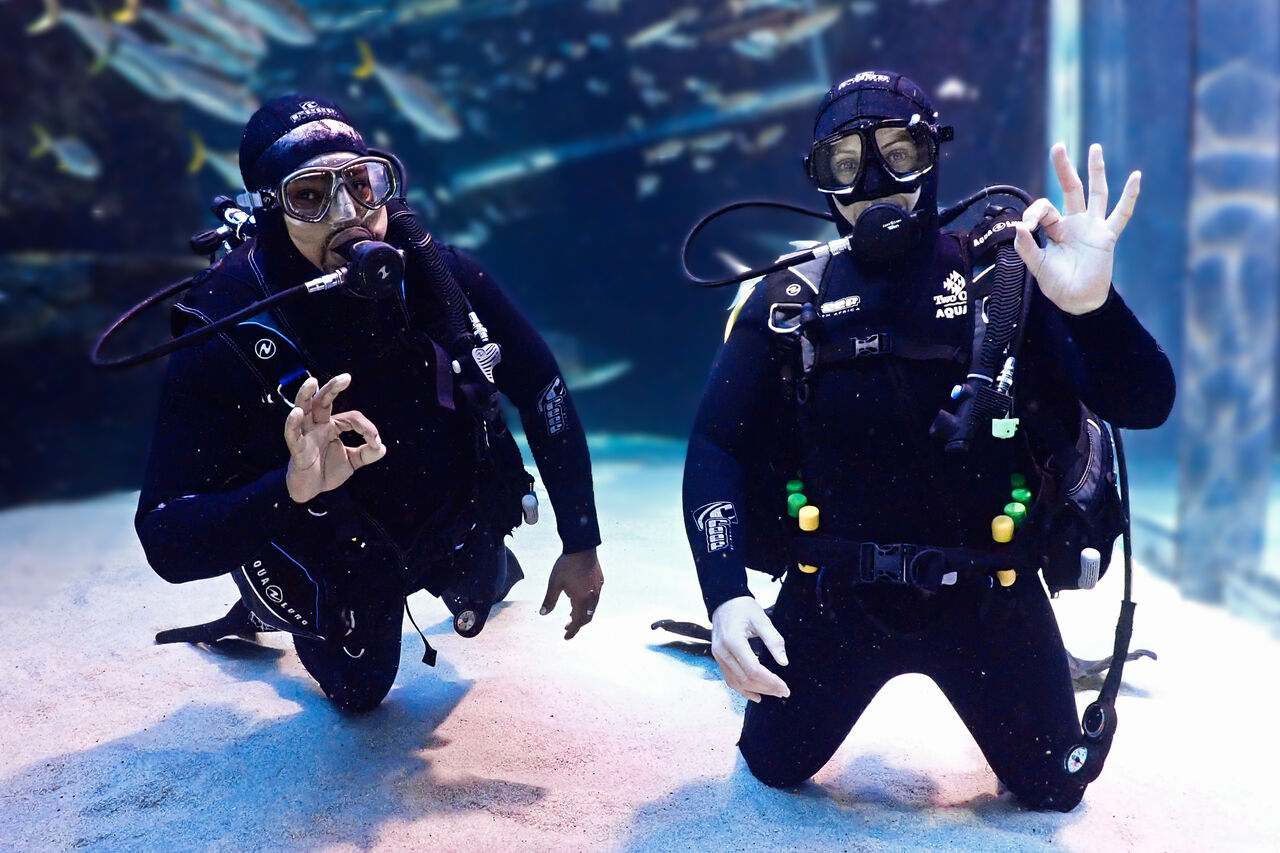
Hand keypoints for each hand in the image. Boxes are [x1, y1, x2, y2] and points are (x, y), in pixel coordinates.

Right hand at [283, 374, 385, 503]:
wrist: (310, 491)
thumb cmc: (326, 471)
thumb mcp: (352, 462)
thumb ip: (367, 454)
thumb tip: (381, 447)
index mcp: (331, 426)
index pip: (351, 418)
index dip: (366, 428)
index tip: (375, 441)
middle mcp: (317, 426)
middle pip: (322, 401)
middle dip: (332, 388)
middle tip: (346, 377)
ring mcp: (305, 435)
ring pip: (303, 410)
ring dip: (305, 395)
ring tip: (311, 382)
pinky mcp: (297, 449)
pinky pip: (292, 435)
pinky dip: (292, 423)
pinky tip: (296, 413)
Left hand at [539, 547, 602, 639]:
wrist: (582, 546)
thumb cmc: (566, 565)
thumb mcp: (554, 583)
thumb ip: (549, 600)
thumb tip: (542, 614)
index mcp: (581, 599)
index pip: (577, 621)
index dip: (572, 631)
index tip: (566, 637)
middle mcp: (592, 596)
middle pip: (587, 617)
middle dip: (577, 624)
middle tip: (566, 627)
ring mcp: (597, 588)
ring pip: (592, 608)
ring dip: (582, 614)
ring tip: (571, 613)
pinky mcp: (599, 580)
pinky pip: (595, 597)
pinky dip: (588, 603)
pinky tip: (580, 597)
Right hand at [710, 596, 789, 702]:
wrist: (724, 601)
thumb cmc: (744, 608)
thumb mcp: (761, 619)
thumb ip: (773, 640)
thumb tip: (783, 662)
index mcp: (733, 641)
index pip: (753, 670)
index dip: (770, 681)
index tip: (785, 687)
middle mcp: (722, 652)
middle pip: (745, 679)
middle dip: (766, 688)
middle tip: (783, 692)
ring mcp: (718, 657)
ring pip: (737, 682)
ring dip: (756, 690)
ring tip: (773, 694)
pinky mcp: (718, 658)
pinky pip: (730, 679)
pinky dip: (743, 689)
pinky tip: (755, 695)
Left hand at [1014, 142, 1140, 314]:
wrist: (1077, 300)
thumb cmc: (1057, 283)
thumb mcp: (1036, 265)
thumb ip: (1026, 247)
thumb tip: (1019, 227)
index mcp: (1056, 228)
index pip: (1044, 208)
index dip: (1033, 213)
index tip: (1026, 227)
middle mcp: (1075, 222)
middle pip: (1071, 189)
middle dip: (1064, 168)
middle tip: (1058, 146)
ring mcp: (1093, 227)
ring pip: (1096, 193)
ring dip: (1095, 171)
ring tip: (1094, 148)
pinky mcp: (1107, 236)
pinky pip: (1121, 213)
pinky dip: (1129, 196)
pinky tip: (1136, 177)